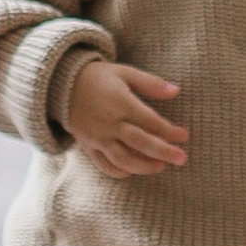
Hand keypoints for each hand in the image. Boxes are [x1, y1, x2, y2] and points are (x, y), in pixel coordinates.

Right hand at [64, 58, 189, 176]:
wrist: (61, 85)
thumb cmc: (98, 77)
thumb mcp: (125, 73)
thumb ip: (150, 83)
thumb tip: (176, 91)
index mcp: (120, 103)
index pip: (150, 121)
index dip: (169, 131)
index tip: (184, 136)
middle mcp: (109, 123)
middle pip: (140, 143)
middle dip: (163, 152)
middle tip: (182, 159)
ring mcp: (97, 137)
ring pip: (123, 159)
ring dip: (144, 166)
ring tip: (161, 166)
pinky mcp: (88, 147)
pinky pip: (105, 165)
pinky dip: (120, 172)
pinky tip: (134, 171)